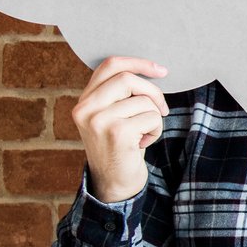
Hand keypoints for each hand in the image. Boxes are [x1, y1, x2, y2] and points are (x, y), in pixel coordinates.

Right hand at [72, 56, 168, 203]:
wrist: (114, 183)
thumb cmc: (121, 147)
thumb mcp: (113, 116)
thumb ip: (119, 95)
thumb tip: (151, 70)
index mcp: (84, 101)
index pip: (110, 66)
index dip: (138, 63)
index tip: (161, 70)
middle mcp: (85, 108)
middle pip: (128, 79)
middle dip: (154, 93)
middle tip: (162, 110)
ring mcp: (98, 120)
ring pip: (144, 101)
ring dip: (154, 118)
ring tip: (143, 134)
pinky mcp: (116, 132)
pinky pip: (152, 118)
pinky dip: (156, 131)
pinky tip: (143, 143)